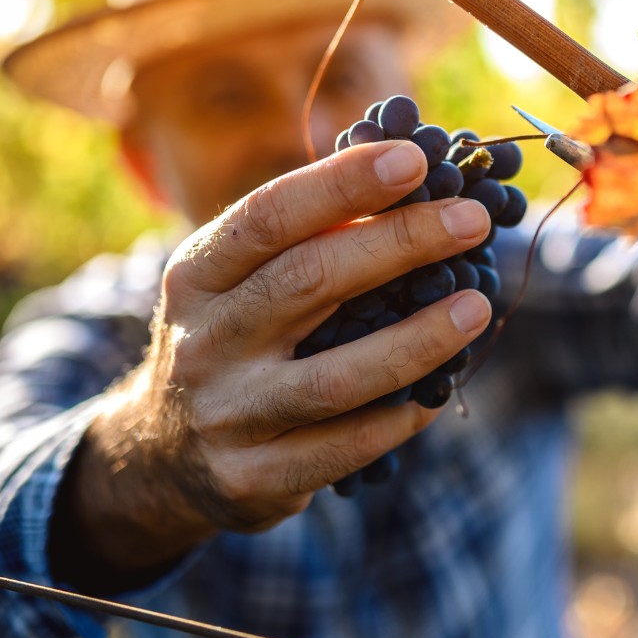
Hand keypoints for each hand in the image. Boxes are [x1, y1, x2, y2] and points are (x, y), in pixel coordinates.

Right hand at [57, 140, 492, 580]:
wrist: (161, 455)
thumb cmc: (229, 341)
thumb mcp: (235, 283)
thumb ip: (302, 241)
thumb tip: (413, 187)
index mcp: (196, 275)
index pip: (268, 216)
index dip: (343, 184)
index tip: (416, 161)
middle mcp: (204, 341)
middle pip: (308, 282)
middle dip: (400, 243)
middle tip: (472, 220)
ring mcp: (227, 414)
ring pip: (335, 378)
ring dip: (417, 340)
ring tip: (476, 307)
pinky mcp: (252, 477)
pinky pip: (345, 448)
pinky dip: (401, 418)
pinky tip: (438, 392)